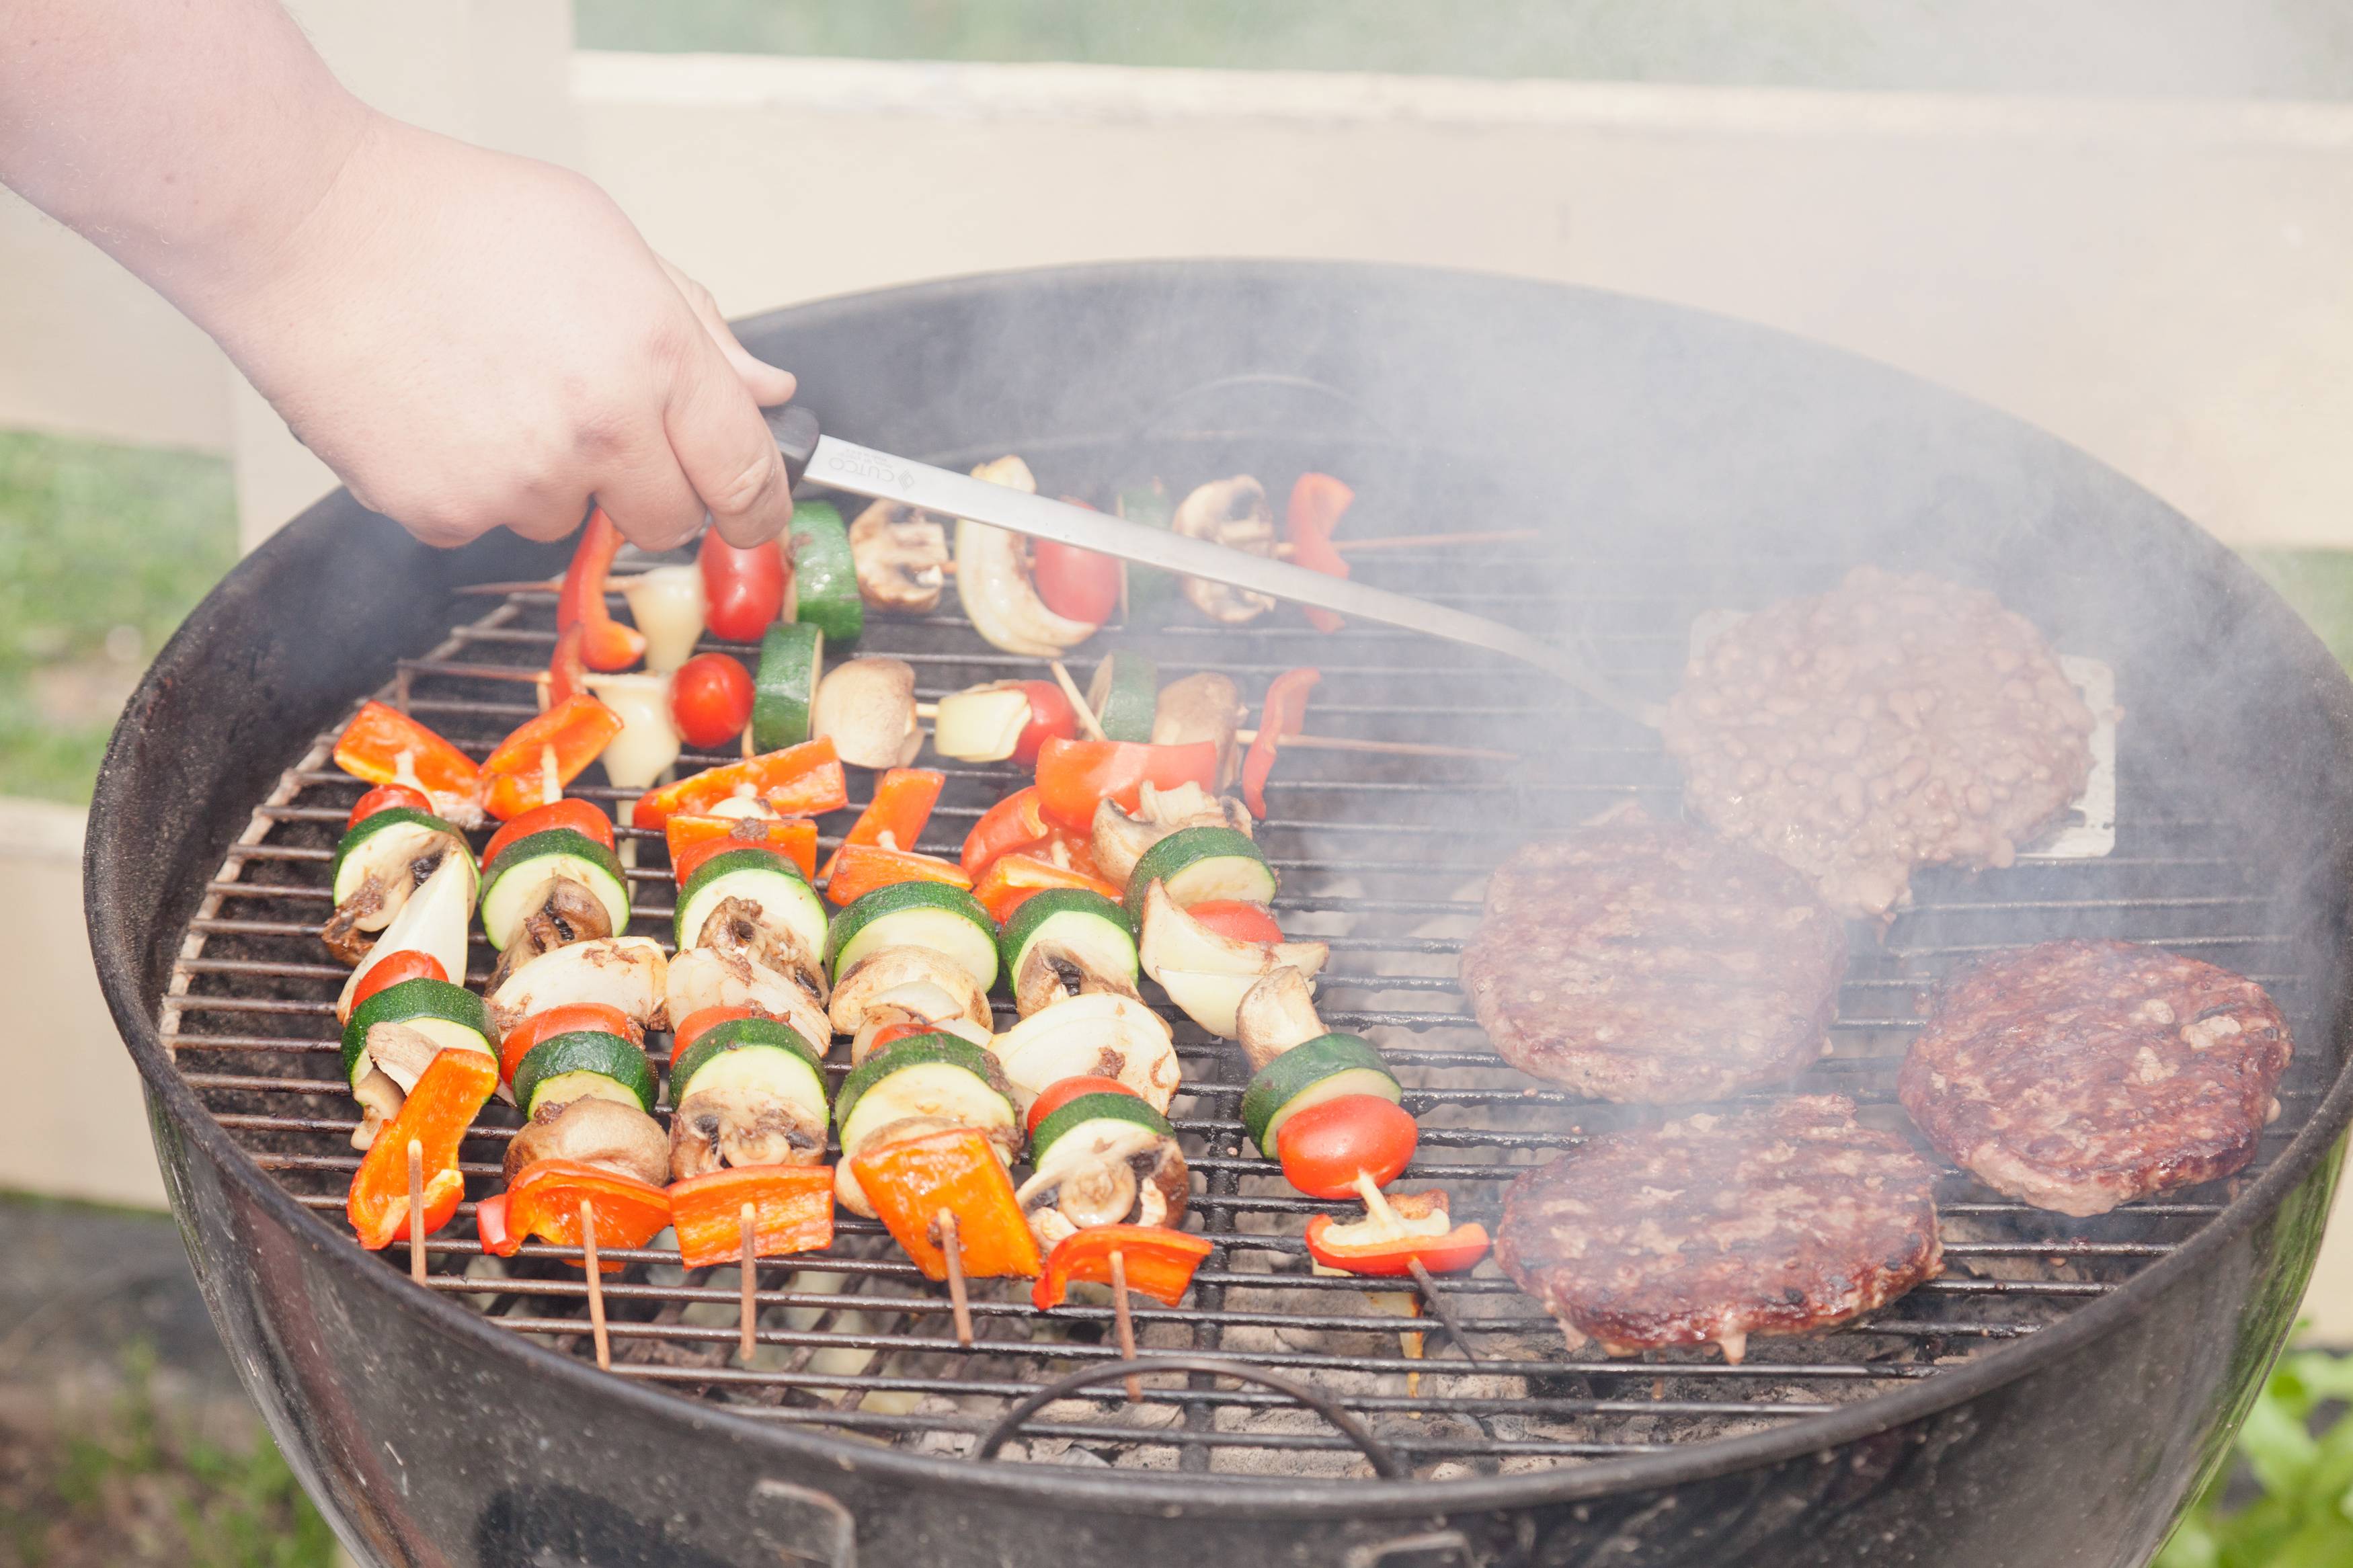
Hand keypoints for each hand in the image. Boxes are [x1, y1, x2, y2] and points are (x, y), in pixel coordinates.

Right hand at [194, 115, 794, 549]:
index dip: (759, 504)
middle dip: (650, 488)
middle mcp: (599, 431)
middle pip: (669, 520)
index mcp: (654, 357)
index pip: (745, 472)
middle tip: (596, 426)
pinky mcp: (445, 514)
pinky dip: (472, 484)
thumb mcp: (607, 241)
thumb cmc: (451, 219)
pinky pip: (487, 522)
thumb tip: (767, 394)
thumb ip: (699, 331)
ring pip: (570, 518)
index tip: (752, 514)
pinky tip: (438, 411)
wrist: (304, 228)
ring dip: (549, 477)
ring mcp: (520, 481)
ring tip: (488, 388)